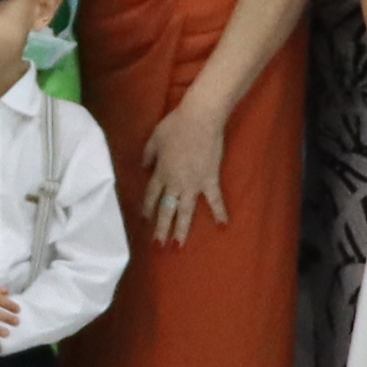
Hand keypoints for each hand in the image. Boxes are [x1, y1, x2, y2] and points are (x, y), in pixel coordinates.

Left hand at [140, 95, 233, 243]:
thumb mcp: (154, 138)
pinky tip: (222, 226)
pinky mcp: (210, 179)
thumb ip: (148, 155)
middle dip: (161, 229)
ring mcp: (193, 183)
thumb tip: (144, 167)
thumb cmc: (175, 125)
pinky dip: (220, 212)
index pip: (151, 195)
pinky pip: (215, 199)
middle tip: (157, 247)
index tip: (144, 220)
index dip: (147, 208)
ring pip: (186, 211)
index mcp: (160, 172)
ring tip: (177, 247)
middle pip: (166, 210)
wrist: (200, 118)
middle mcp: (175, 183)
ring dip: (181, 230)